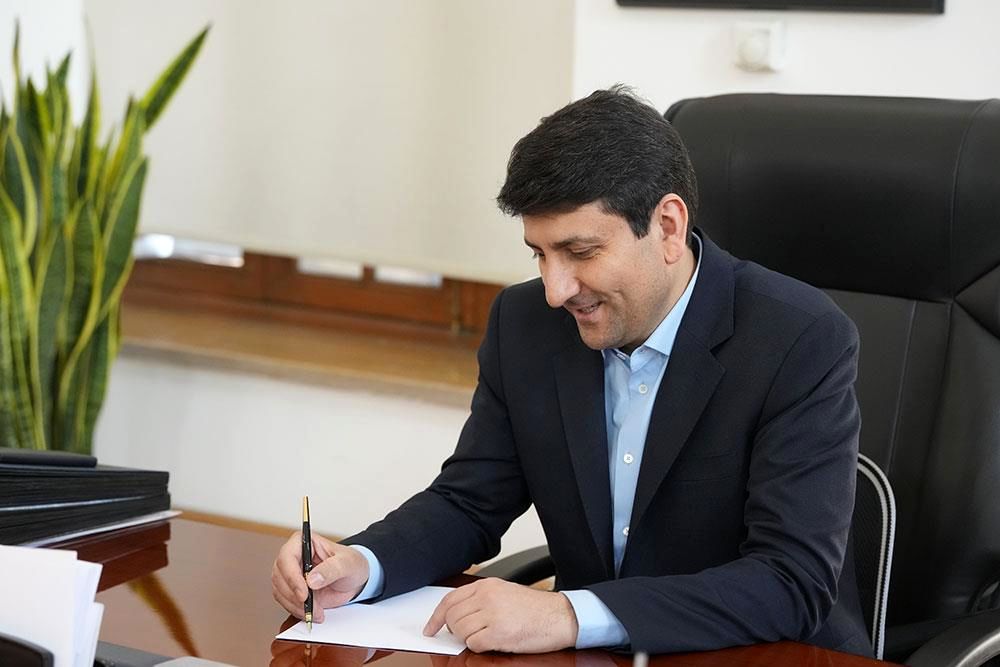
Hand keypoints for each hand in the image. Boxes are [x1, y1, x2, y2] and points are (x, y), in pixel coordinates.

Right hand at [271, 531, 369, 622]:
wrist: (354, 579)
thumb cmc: (351, 564)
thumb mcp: (347, 564)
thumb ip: (331, 569)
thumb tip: (312, 579)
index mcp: (303, 542)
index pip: (287, 557)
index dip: (292, 577)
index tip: (303, 593)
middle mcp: (292, 557)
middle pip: (279, 576)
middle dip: (294, 596)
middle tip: (311, 607)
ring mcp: (290, 574)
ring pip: (280, 591)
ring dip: (295, 606)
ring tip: (316, 611)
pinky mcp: (291, 590)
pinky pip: (285, 602)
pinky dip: (297, 610)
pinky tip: (312, 613)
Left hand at [423, 578, 578, 652]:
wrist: (559, 616)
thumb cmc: (535, 608)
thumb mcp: (504, 592)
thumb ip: (480, 598)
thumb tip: (456, 614)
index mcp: (487, 585)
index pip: (450, 600)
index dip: (436, 616)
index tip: (430, 628)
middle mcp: (487, 597)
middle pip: (452, 616)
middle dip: (454, 630)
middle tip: (466, 634)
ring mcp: (492, 614)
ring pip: (460, 631)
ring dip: (468, 638)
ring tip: (486, 636)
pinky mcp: (499, 633)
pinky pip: (473, 644)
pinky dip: (479, 647)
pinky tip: (493, 642)